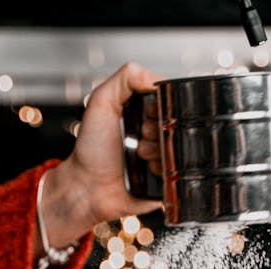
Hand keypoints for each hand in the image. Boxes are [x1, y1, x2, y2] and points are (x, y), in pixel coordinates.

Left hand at [40, 62, 162, 247]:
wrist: (88, 188)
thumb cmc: (91, 151)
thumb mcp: (101, 102)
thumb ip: (125, 78)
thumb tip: (155, 78)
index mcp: (143, 115)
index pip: (170, 101)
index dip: (162, 105)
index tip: (147, 112)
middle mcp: (155, 136)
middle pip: (178, 124)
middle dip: (161, 126)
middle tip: (142, 133)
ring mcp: (162, 159)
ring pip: (180, 148)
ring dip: (161, 149)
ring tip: (140, 153)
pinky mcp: (167, 181)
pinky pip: (181, 172)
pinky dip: (166, 169)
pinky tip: (148, 170)